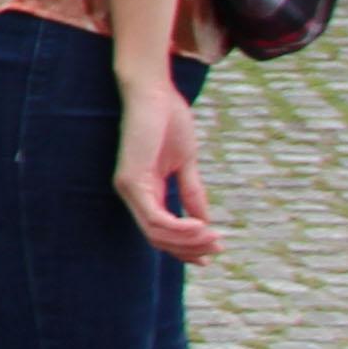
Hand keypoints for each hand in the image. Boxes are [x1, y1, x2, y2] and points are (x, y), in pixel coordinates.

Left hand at [114, 70, 223, 262]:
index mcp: (145, 190)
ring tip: (214, 237)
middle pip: (158, 239)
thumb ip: (192, 193)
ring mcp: (128, 187)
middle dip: (191, 249)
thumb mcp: (186, 163)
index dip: (185, 249)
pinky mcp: (132, 179)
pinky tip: (202, 227)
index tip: (212, 257)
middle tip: (218, 247)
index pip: (160, 232)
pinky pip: (155, 219)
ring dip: (189, 241)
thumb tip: (204, 223)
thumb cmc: (167, 121)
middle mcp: (132, 193)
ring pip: (157, 234)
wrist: (153, 91)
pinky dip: (180, 228)